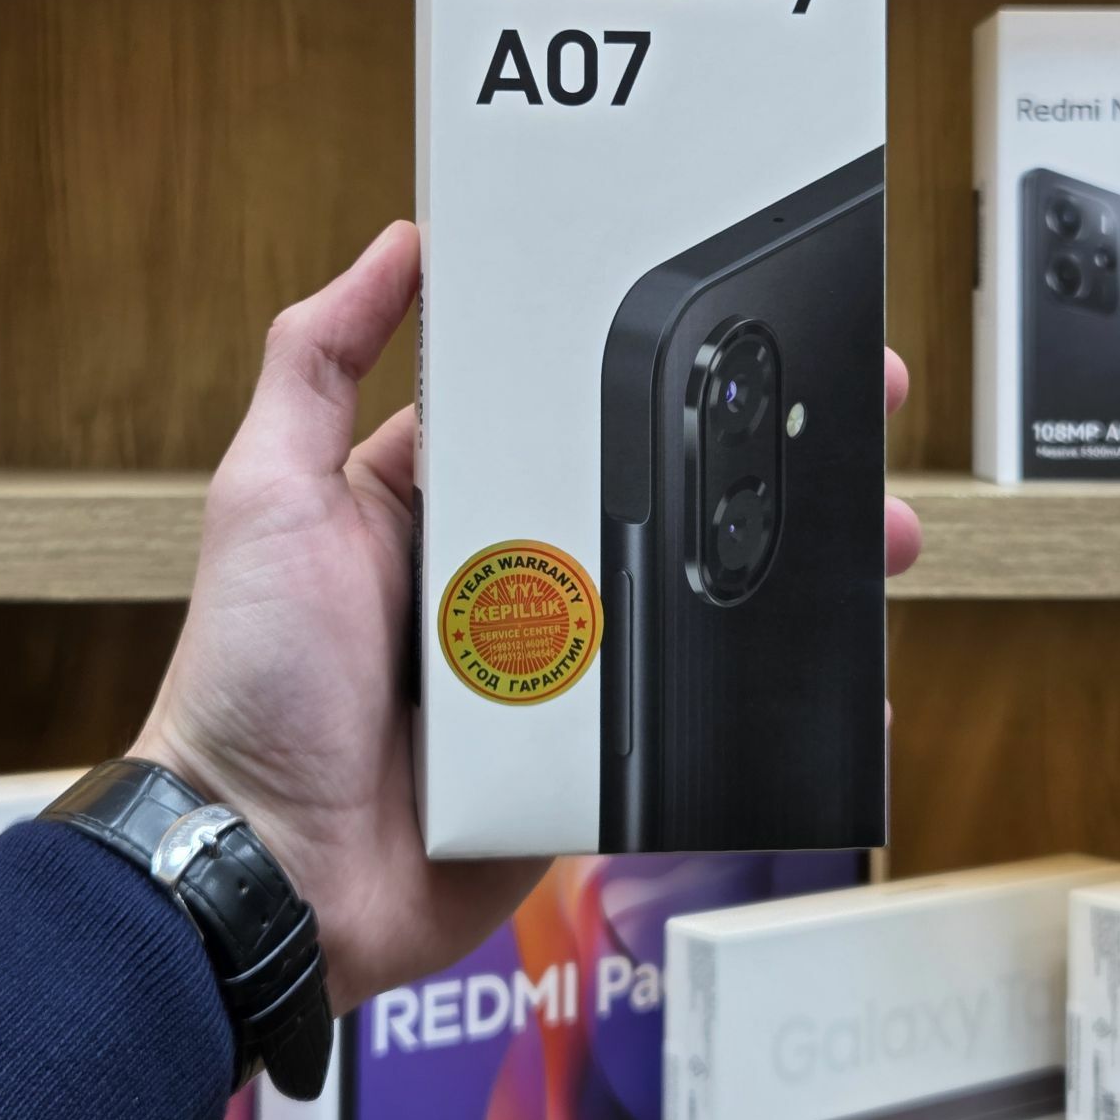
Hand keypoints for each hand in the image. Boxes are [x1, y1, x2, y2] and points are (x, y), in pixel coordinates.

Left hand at [133, 225, 921, 1015]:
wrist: (270, 872)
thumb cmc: (248, 682)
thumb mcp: (267, 493)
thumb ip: (316, 364)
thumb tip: (395, 248)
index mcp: (439, 502)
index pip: (555, 411)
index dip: (637, 369)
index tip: (716, 325)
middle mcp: (502, 576)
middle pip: (645, 500)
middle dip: (746, 461)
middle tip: (846, 415)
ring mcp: (550, 667)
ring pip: (681, 600)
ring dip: (778, 568)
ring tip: (871, 534)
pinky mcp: (581, 754)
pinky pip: (682, 715)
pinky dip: (755, 698)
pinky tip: (832, 671)